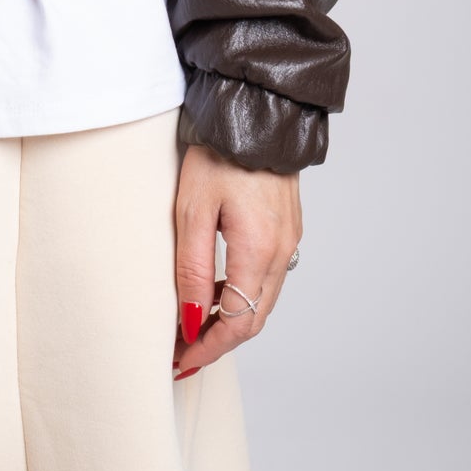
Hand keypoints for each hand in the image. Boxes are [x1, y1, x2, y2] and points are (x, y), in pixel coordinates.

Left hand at [172, 141, 301, 378]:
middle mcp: (282, 251)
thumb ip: (193, 271)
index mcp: (259, 251)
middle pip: (255, 319)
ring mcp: (290, 239)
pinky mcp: (288, 226)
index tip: (181, 360)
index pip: (237, 323)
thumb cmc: (217, 153)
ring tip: (195, 327)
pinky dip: (244, 294)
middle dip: (219, 342)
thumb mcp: (191, 212)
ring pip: (263, 299)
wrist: (255, 110)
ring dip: (232, 320)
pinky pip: (268, 276)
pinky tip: (218, 292)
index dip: (209, 348)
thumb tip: (191, 322)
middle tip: (184, 353)